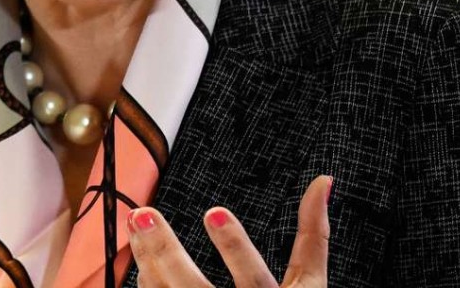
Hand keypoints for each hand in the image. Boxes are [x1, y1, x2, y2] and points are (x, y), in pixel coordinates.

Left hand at [127, 174, 331, 286]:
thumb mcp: (311, 284)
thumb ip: (314, 235)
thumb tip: (322, 182)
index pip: (253, 279)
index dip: (235, 247)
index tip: (215, 211)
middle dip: (166, 251)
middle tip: (145, 215)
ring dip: (148, 260)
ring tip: (137, 223)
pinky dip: (149, 284)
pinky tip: (141, 260)